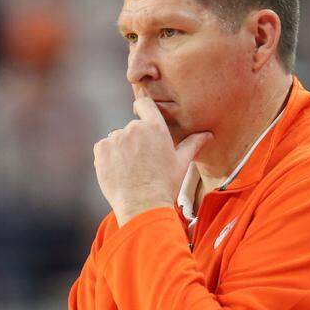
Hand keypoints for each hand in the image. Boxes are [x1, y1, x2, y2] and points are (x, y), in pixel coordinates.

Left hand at [93, 97, 211, 225]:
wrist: (142, 205)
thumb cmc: (165, 185)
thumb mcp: (181, 163)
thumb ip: (192, 144)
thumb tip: (208, 134)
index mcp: (155, 127)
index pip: (145, 104)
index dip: (142, 109)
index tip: (142, 116)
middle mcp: (134, 128)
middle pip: (132, 128)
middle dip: (135, 141)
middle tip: (142, 162)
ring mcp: (115, 138)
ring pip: (117, 139)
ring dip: (121, 150)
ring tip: (131, 170)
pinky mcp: (101, 149)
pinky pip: (103, 148)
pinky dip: (108, 158)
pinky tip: (119, 172)